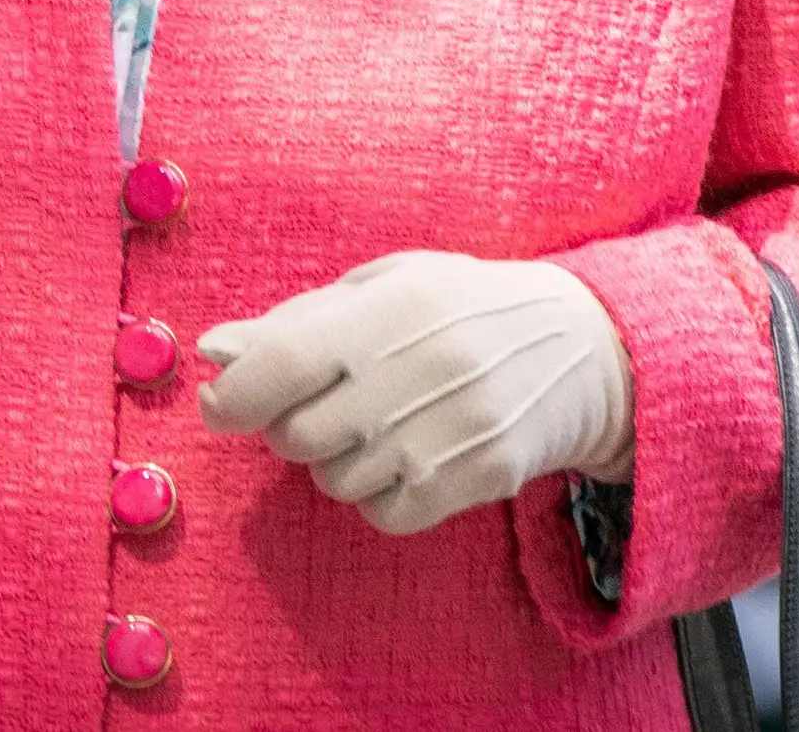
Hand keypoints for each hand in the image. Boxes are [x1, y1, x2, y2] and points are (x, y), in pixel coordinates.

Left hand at [199, 250, 633, 535]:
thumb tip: (214, 351)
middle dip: (286, 426)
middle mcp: (422, 370)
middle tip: (319, 403)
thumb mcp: (384, 286)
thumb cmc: (461, 307)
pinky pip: (383, 513)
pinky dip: (376, 493)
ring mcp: (454, 432)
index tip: (219, 403)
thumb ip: (295, 320)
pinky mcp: (479, 479)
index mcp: (393, 308)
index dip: (235, 393)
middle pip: (299, 436)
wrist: (584, 349)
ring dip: (332, 460)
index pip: (286, 361)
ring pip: (335, 481)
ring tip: (373, 422)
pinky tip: (404, 454)